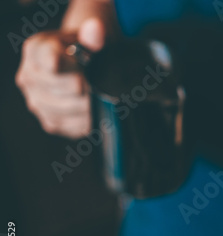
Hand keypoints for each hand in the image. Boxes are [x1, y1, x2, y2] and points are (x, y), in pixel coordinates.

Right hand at [16, 18, 105, 138]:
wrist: (84, 68)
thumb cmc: (87, 50)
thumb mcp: (91, 37)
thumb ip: (94, 35)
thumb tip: (96, 30)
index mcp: (36, 50)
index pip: (53, 63)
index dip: (74, 69)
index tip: (86, 72)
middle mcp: (29, 77)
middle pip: (64, 88)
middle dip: (88, 87)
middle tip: (100, 85)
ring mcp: (36, 102)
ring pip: (68, 110)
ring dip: (90, 105)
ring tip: (100, 96)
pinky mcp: (50, 122)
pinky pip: (71, 127)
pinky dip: (88, 121)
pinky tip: (95, 111)